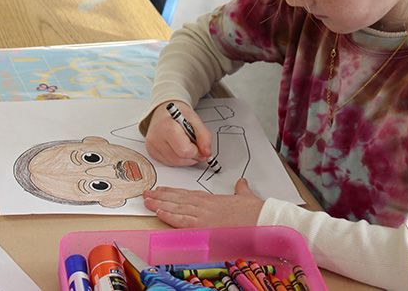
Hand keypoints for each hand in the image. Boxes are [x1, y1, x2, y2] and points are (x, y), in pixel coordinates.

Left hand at [143, 178, 264, 227]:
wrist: (261, 217)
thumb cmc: (254, 210)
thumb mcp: (245, 196)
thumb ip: (240, 189)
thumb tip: (242, 182)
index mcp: (212, 199)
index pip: (187, 194)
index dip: (173, 192)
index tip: (162, 190)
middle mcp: (205, 205)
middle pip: (178, 199)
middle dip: (160, 196)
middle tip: (146, 193)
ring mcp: (203, 214)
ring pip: (176, 207)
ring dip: (160, 204)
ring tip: (146, 200)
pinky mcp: (205, 225)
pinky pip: (183, 220)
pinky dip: (170, 216)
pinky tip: (159, 212)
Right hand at [145, 101, 213, 166]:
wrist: (164, 111)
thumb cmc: (179, 114)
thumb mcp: (195, 120)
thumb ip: (204, 136)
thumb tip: (207, 153)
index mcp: (167, 127)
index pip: (184, 150)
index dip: (197, 152)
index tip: (201, 147)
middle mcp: (156, 137)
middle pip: (179, 159)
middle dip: (192, 156)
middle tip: (196, 147)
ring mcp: (152, 146)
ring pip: (175, 163)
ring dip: (186, 159)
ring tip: (187, 145)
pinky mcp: (151, 152)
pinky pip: (169, 163)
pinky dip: (178, 159)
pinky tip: (178, 148)